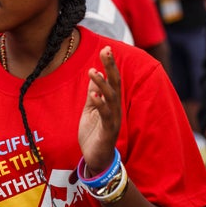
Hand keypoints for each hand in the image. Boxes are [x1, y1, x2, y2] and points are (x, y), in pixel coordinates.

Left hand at [78, 46, 121, 173]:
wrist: (96, 158)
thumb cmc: (94, 133)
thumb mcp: (90, 109)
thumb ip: (93, 93)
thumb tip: (93, 74)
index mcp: (110, 102)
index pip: (112, 79)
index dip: (110, 64)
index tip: (106, 48)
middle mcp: (115, 108)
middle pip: (115, 84)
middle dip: (110, 67)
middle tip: (106, 50)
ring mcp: (113, 119)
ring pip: (111, 98)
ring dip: (102, 83)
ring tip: (92, 72)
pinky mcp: (108, 131)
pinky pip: (106, 115)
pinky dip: (100, 104)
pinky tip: (93, 95)